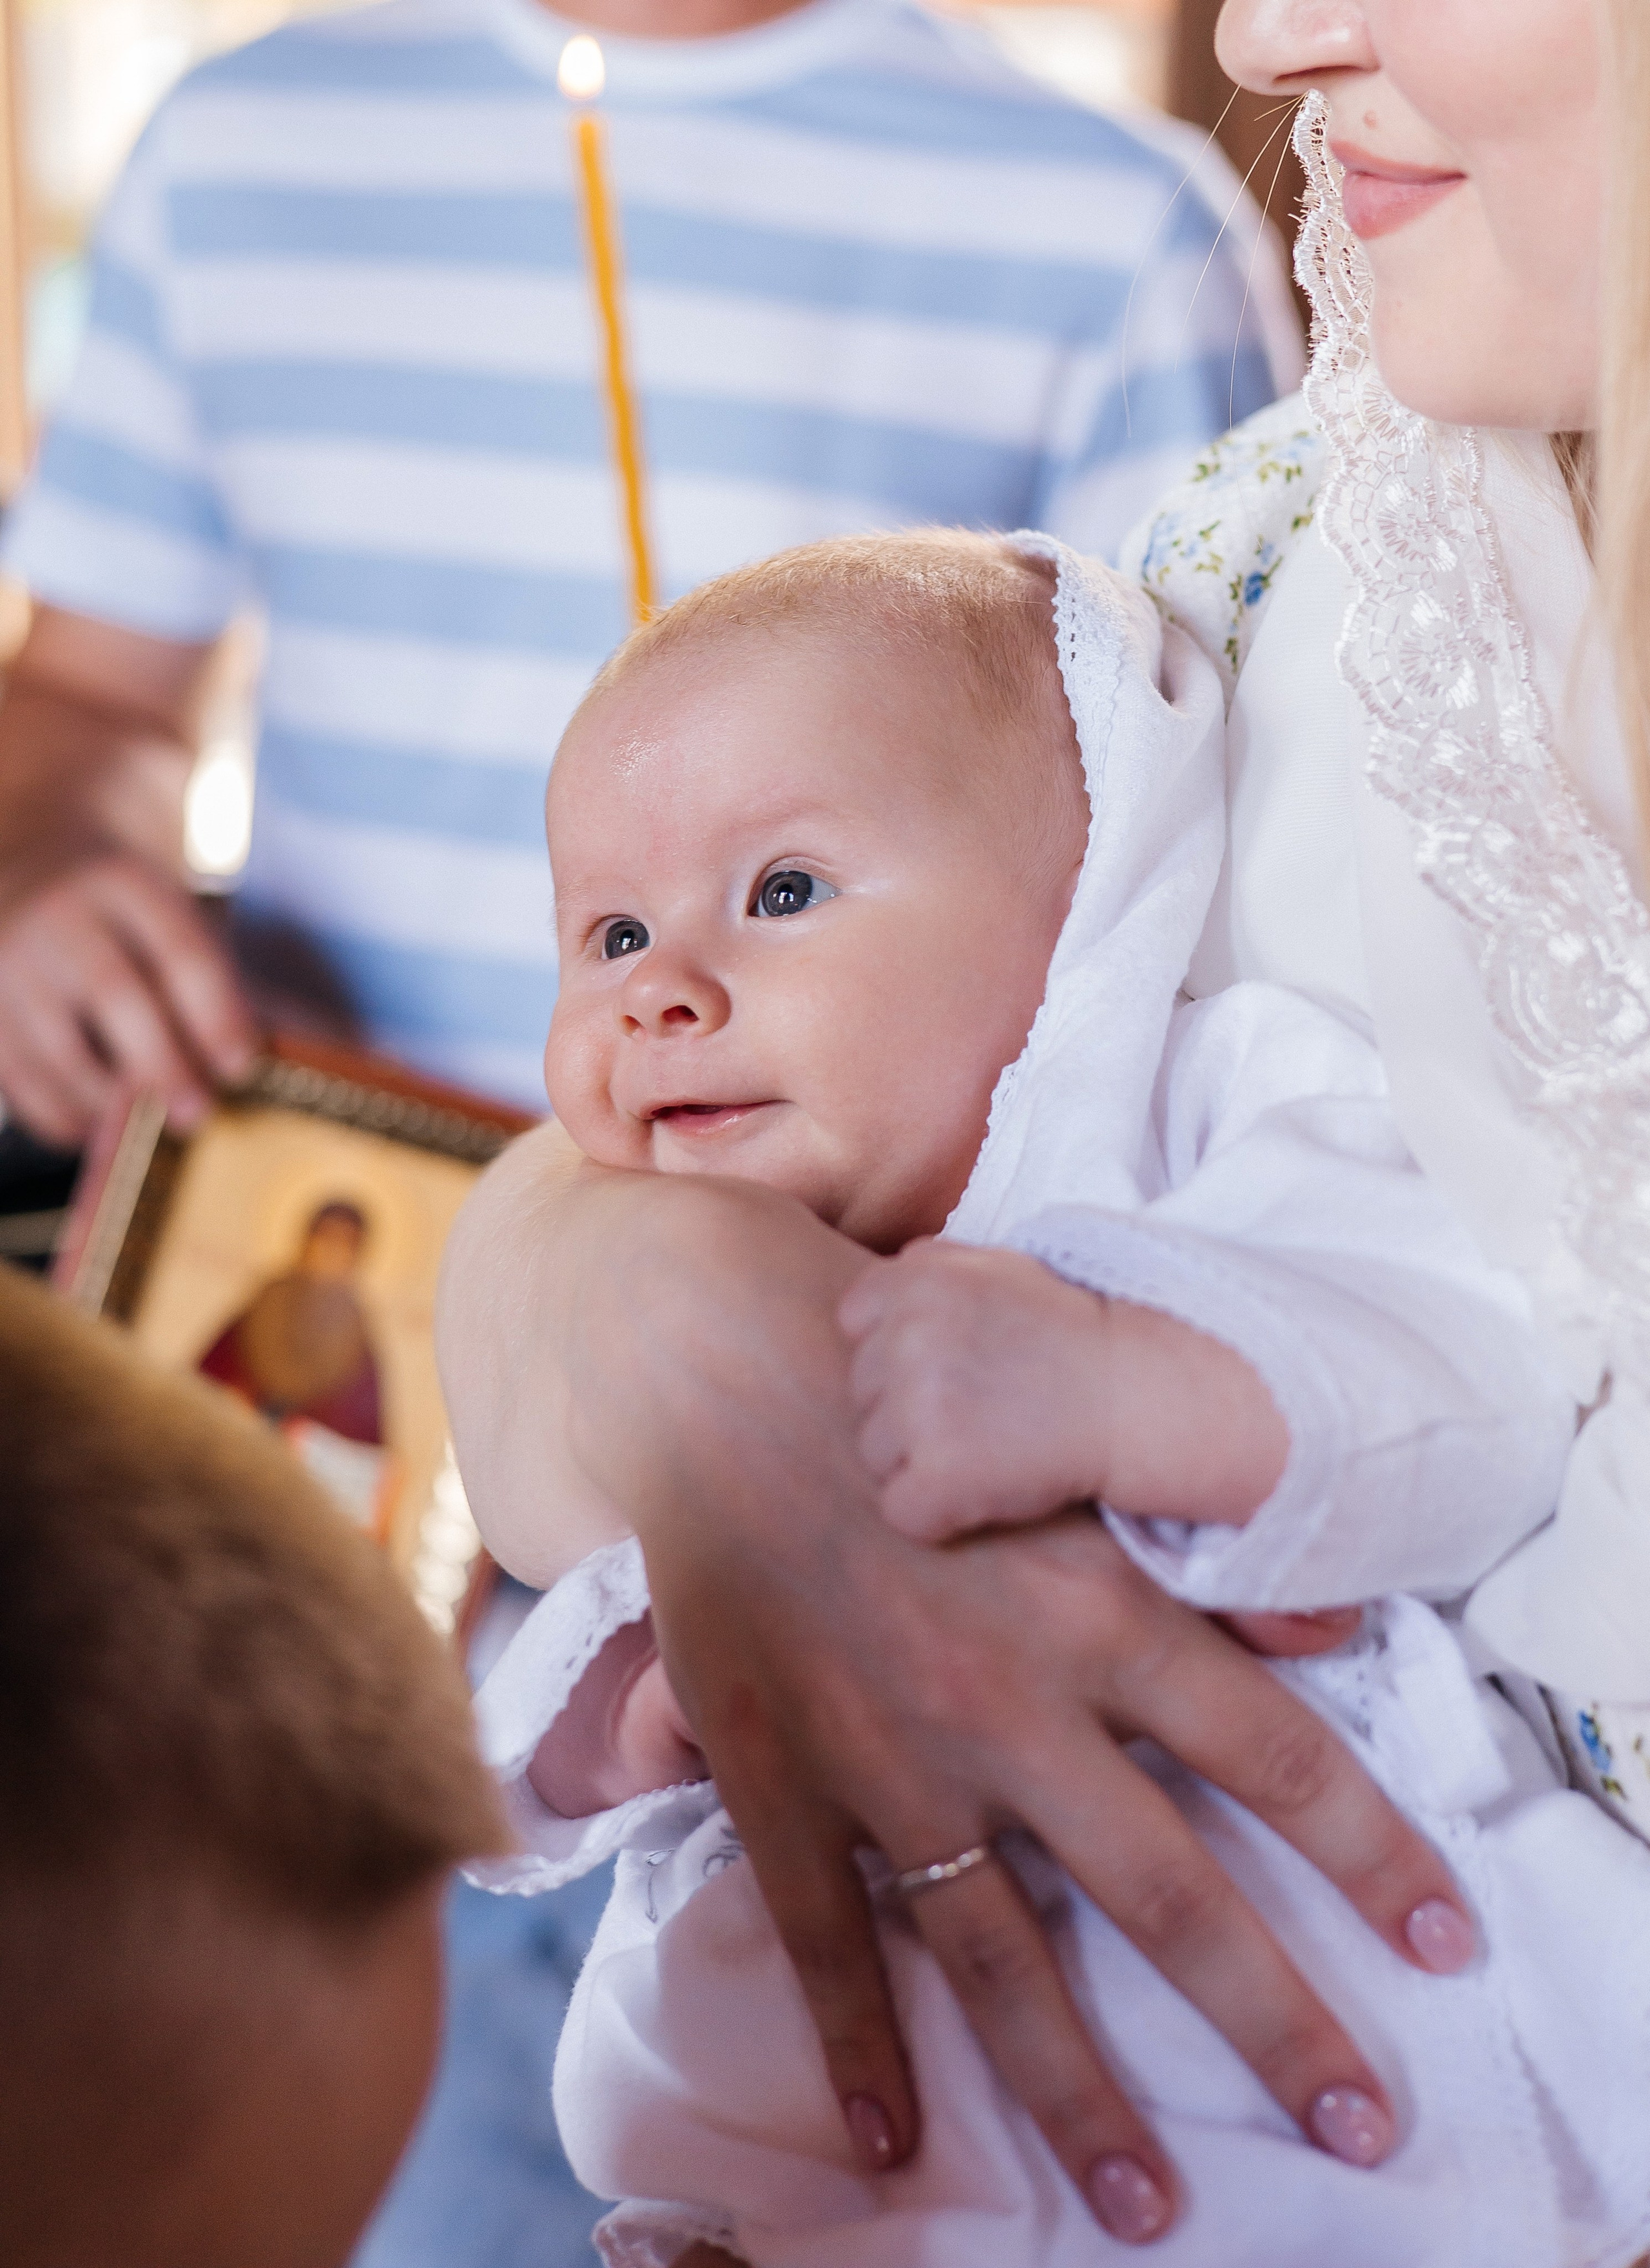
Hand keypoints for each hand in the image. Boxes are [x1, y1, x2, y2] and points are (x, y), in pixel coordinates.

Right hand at [0, 851, 255, 1144]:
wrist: (23, 870)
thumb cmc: (119, 910)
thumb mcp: (166, 911)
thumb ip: (206, 976)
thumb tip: (251, 1057)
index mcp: (125, 885)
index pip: (180, 951)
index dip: (214, 1015)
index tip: (239, 1067)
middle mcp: (60, 916)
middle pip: (113, 994)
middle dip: (161, 1064)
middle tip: (196, 1113)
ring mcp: (9, 960)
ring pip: (57, 1045)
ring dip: (107, 1100)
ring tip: (146, 1129)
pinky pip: (17, 1075)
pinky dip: (58, 1113)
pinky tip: (94, 1130)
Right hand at [549, 1174, 1476, 2241]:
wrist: (727, 1387)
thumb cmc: (914, 1417)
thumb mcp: (1070, 1465)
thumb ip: (1191, 1563)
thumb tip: (1327, 1643)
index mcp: (1094, 1612)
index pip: (1267, 1753)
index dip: (1367, 1851)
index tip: (1438, 1943)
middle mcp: (1008, 1704)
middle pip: (1163, 1891)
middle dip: (1269, 2019)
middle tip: (1354, 2124)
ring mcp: (889, 1757)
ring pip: (1001, 1956)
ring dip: (1080, 2094)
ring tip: (1149, 2207)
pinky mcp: (782, 1779)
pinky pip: (823, 1936)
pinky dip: (856, 2047)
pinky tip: (891, 2141)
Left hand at [839, 1240, 1118, 1539]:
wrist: (1134, 1394)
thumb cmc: (1069, 1336)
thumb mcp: (998, 1269)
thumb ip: (928, 1273)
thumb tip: (869, 1303)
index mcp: (916, 1277)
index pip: (855, 1322)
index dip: (897, 1350)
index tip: (954, 1362)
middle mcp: (908, 1335)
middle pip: (864, 1393)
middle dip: (909, 1409)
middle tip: (984, 1409)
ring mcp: (919, 1406)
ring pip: (875, 1454)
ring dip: (921, 1460)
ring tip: (991, 1446)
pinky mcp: (940, 1474)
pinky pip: (901, 1510)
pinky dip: (939, 1514)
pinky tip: (987, 1490)